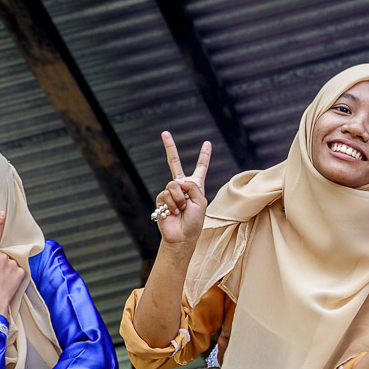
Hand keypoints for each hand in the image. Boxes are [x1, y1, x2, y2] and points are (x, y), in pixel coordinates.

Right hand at [0, 213, 23, 315]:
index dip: (0, 223)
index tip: (4, 213)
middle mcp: (3, 258)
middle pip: (4, 252)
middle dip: (1, 259)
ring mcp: (13, 265)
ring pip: (12, 260)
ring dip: (8, 266)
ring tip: (2, 277)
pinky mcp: (21, 272)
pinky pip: (19, 269)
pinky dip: (15, 273)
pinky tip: (9, 281)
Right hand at [154, 132, 211, 247]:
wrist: (182, 236)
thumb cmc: (194, 222)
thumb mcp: (201, 201)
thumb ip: (193, 186)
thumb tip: (178, 181)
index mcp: (196, 186)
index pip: (201, 167)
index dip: (204, 156)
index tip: (207, 143)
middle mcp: (182, 186)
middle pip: (174, 163)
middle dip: (169, 147)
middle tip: (164, 132)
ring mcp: (171, 192)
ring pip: (173, 184)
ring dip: (179, 199)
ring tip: (181, 210)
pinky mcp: (161, 199)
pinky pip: (166, 193)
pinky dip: (172, 203)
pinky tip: (173, 212)